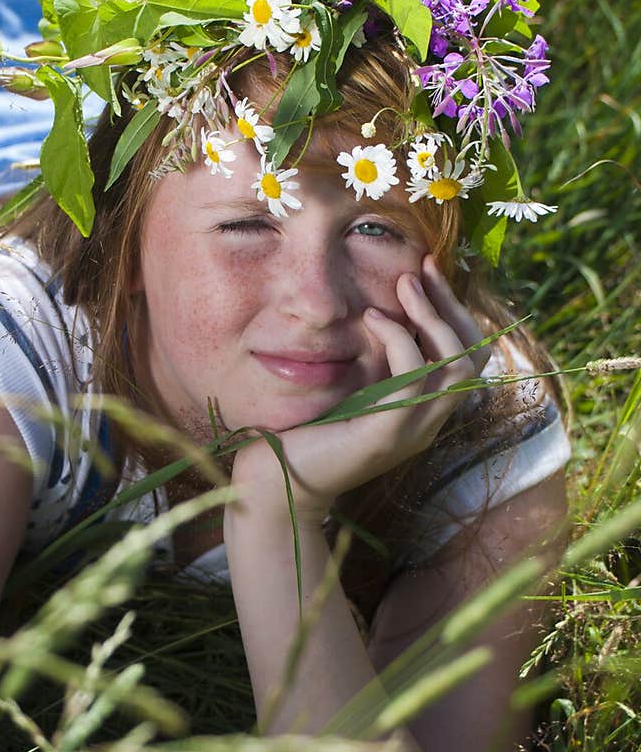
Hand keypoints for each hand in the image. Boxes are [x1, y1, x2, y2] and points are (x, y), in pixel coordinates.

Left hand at [229, 256, 490, 526]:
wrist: (278, 482)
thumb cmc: (308, 433)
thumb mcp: (353, 390)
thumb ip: (378, 364)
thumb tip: (386, 311)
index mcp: (423, 413)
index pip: (468, 358)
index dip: (456, 312)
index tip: (427, 272)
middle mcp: (427, 423)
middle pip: (472, 357)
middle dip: (451, 306)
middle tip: (422, 269)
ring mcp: (412, 431)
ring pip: (454, 365)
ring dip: (432, 317)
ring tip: (403, 286)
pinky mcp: (387, 433)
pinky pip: (413, 377)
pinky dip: (398, 339)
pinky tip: (372, 318)